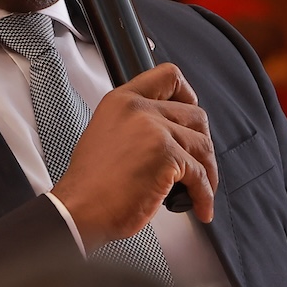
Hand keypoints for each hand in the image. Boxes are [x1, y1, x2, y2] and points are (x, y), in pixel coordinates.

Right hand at [53, 63, 217, 241]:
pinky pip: (201, 175)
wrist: (79, 210)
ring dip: (207, 172)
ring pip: (203, 145)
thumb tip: (170, 133)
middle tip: (196, 163)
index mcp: (122, 100)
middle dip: (201, 143)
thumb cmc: (90, 184)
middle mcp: (139, 109)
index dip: (188, 96)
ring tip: (199, 190)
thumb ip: (137, 124)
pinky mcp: (167, 157)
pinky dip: (204, 195)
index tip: (190, 116)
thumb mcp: (107, 134)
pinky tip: (200, 207)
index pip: (168, 76)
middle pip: (195, 115)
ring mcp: (154, 131)